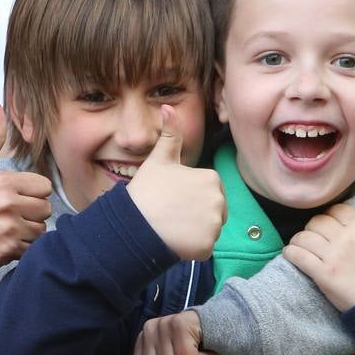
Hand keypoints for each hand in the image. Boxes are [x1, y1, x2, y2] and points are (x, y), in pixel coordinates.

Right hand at [0, 102, 52, 300]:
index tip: (13, 199)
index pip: (43, 186)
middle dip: (31, 214)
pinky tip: (2, 243)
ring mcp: (7, 227)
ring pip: (41, 229)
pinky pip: (32, 248)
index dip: (31, 194)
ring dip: (27, 232)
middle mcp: (5, 203)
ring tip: (4, 230)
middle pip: (45, 208)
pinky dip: (21, 249)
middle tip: (8, 216)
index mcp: (1, 181)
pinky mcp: (7, 249)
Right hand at [126, 105, 225, 260]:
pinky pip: (204, 248)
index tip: (173, 199)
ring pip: (209, 230)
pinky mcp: (208, 246)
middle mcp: (219, 201)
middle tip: (172, 214)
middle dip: (196, 215)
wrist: (135, 224)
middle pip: (213, 212)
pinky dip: (192, 248)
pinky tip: (175, 241)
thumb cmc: (146, 190)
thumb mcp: (159, 159)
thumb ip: (171, 134)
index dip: (191, 197)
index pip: (209, 191)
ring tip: (173, 227)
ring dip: (195, 232)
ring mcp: (215, 225)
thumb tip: (168, 106)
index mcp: (211, 178)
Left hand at [283, 203, 354, 311]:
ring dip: (300, 239)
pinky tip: (291, 254)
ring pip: (304, 236)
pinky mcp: (322, 274)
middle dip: (314, 227)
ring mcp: (332, 256)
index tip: (330, 225)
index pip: (336, 209)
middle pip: (317, 221)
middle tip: (315, 237)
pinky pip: (298, 256)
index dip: (331, 215)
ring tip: (301, 245)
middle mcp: (345, 238)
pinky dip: (291, 252)